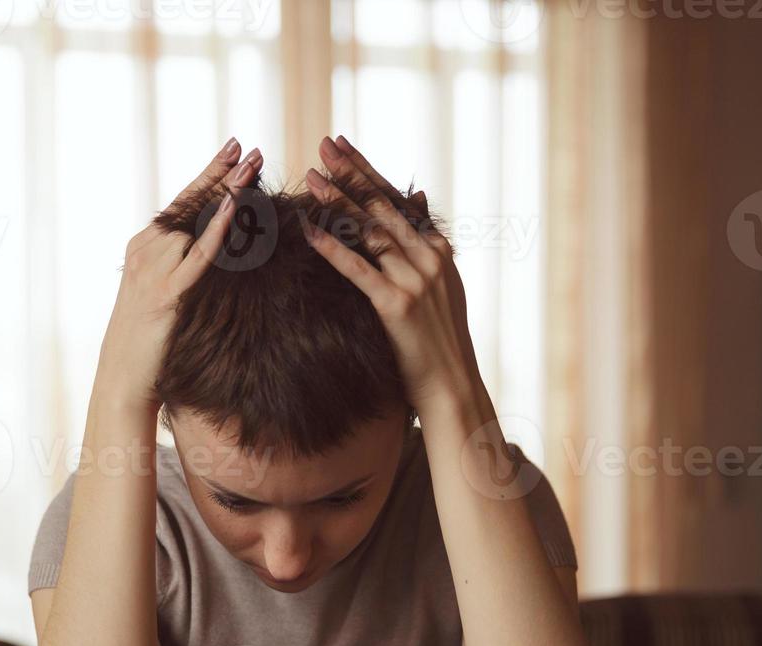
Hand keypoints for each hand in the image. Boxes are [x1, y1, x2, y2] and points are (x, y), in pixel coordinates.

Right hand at [95, 137, 261, 410]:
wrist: (122, 375)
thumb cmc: (148, 338)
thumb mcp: (163, 290)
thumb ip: (180, 264)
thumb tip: (212, 246)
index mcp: (144, 246)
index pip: (182, 202)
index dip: (210, 175)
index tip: (234, 149)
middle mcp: (145, 249)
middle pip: (191, 204)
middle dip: (224, 174)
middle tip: (253, 148)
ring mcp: (152, 268)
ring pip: (195, 224)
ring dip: (228, 195)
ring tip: (255, 169)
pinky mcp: (164, 293)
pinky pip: (196, 257)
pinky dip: (216, 231)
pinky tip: (232, 208)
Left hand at [302, 135, 480, 410]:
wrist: (453, 386)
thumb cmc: (439, 341)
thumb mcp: (441, 285)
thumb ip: (424, 241)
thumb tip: (416, 195)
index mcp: (438, 251)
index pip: (397, 200)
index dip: (368, 171)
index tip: (344, 147)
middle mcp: (429, 258)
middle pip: (383, 205)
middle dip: (352, 172)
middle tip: (324, 144)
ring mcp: (416, 280)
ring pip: (370, 230)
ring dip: (338, 200)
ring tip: (312, 175)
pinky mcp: (397, 305)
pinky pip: (358, 269)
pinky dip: (332, 246)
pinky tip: (308, 229)